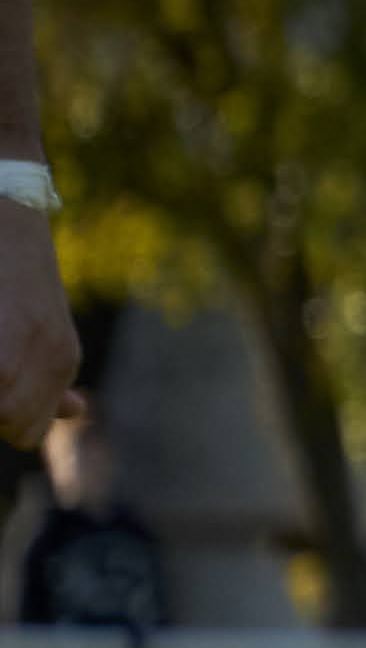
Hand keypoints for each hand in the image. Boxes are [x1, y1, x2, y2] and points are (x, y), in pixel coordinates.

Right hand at [0, 202, 71, 443]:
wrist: (7, 215)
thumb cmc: (10, 273)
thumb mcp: (43, 323)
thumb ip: (53, 375)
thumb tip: (76, 412)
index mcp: (63, 359)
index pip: (28, 432)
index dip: (0, 416)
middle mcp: (55, 360)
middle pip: (11, 425)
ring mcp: (27, 352)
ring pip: (1, 411)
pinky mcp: (1, 351)